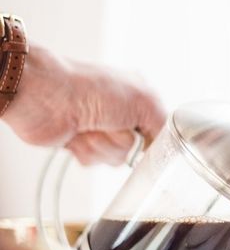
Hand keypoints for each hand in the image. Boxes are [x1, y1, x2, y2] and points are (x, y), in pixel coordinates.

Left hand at [2, 44, 165, 164]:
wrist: (45, 95)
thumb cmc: (92, 88)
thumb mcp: (143, 100)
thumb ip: (163, 125)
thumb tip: (164, 147)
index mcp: (139, 97)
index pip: (159, 130)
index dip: (153, 139)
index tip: (145, 138)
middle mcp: (121, 113)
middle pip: (138, 149)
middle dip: (122, 141)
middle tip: (109, 123)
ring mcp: (100, 128)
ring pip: (115, 158)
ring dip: (102, 145)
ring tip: (89, 125)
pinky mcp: (80, 142)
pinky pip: (94, 161)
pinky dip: (86, 149)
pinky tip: (76, 133)